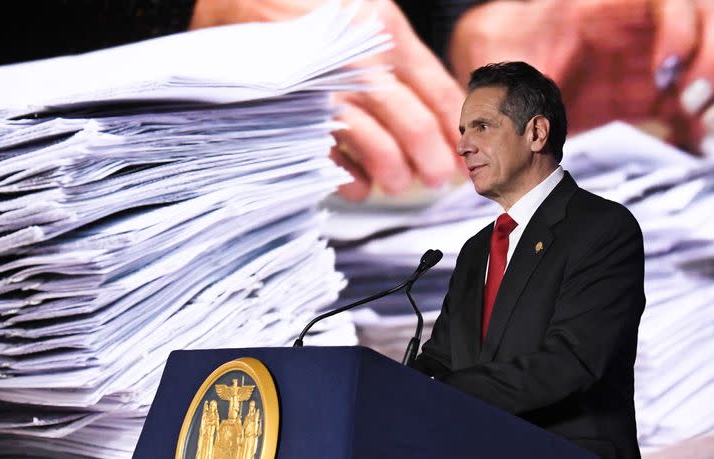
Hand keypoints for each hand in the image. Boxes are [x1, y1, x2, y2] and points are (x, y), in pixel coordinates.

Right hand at [189, 0, 465, 200]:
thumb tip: (444, 113)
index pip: (437, 91)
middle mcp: (359, 61)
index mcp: (385, 32)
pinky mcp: (294, 114)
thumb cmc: (309, 16)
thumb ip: (401, 60)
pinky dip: (352, 180)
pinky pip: (333, 158)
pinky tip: (361, 186)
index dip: (459, 131)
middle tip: (437, 178)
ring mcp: (325, 89)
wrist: (242, 4)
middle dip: (432, 160)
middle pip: (413, 123)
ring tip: (397, 183)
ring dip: (394, 173)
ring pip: (377, 144)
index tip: (471, 158)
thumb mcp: (365, 19)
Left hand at [447, 0, 713, 151]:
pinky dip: (691, 125)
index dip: (680, 28)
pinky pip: (679, 105)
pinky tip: (690, 145)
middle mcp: (629, 31)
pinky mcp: (637, 95)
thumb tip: (499, 68)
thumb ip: (506, 55)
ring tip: (701, 122)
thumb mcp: (495, 47)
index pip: (664, 1)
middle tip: (693, 100)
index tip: (666, 69)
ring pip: (699, 62)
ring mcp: (637, 61)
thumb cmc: (496, 50)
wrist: (492, 75)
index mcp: (600, 9)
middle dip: (711, 60)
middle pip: (700, 26)